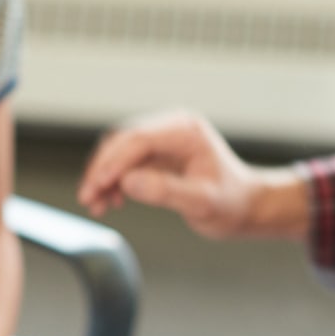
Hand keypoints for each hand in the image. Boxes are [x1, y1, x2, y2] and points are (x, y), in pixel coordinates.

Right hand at [78, 110, 309, 239]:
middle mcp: (172, 128)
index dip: (113, 162)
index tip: (97, 185)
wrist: (246, 207)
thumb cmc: (233, 202)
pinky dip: (113, 180)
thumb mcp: (203, 202)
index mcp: (185, 130)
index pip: (138, 139)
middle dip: (101, 169)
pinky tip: (109, 200)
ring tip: (95, 204)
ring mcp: (163, 140)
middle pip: (122, 141)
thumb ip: (166, 191)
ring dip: (103, 176)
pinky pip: (126, 162)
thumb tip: (129, 182)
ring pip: (119, 151)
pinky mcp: (158, 154)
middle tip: (88, 197)